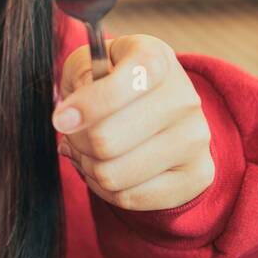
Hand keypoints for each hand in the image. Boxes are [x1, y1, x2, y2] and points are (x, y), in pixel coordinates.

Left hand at [53, 34, 214, 210]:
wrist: (159, 109)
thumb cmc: (114, 82)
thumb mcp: (89, 63)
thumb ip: (78, 77)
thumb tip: (70, 118)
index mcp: (156, 59)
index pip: (123, 85)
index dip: (86, 106)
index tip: (61, 119)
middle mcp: (184, 98)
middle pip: (105, 140)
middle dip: (77, 141)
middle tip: (75, 134)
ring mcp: (196, 139)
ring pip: (112, 175)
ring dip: (88, 167)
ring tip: (89, 152)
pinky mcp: (197, 175)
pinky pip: (129, 198)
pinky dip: (104, 189)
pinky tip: (107, 169)